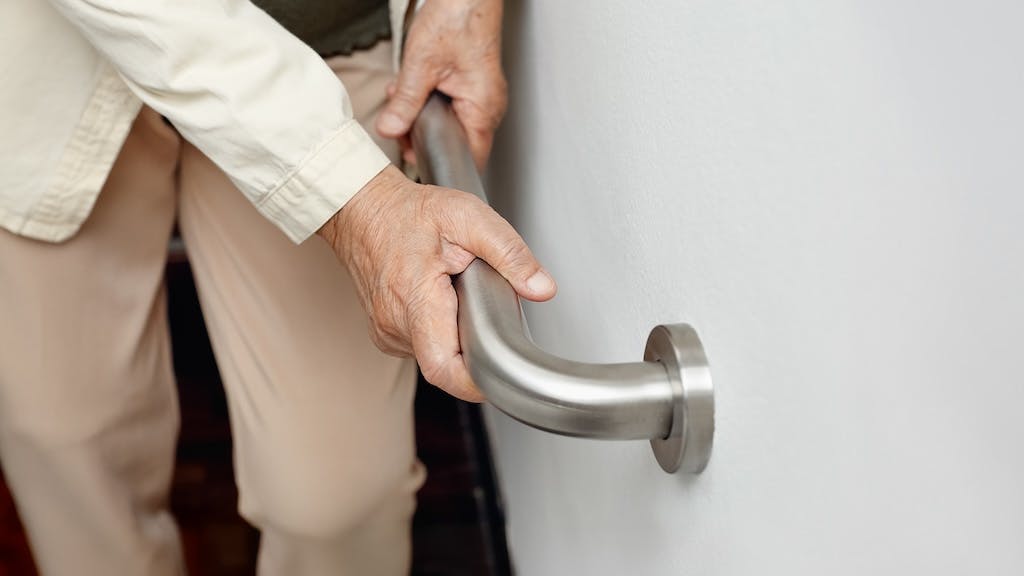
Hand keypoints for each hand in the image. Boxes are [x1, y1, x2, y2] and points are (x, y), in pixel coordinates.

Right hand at [318, 166, 555, 401]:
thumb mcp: (470, 218)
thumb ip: (510, 254)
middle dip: (475, 345)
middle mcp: (395, 324)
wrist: (363, 209)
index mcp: (415, 298)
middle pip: (448, 365)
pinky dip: (441, 330)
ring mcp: (387, 332)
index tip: (502, 371)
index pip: (445, 369)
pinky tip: (441, 300)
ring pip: (436, 356)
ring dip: (457, 335)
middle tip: (481, 305)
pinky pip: (423, 347)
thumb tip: (542, 288)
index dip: (477, 382)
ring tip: (457, 295)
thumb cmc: (409, 212)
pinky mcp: (386, 334)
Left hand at [376, 0, 506, 168]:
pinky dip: (430, 102)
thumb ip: (405, 102)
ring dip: (423, 116)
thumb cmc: (459, 18)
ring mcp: (482, 97)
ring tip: (402, 99)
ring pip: (451, 123)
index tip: (415, 159)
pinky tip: (415, 89)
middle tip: (399, 127)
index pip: (469, 159)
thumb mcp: (421, 64)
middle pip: (456, 142)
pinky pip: (452, 106)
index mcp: (483, 108)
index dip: (440, 163)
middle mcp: (488, 106)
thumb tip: (390, 129)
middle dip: (423, 136)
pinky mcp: (473, 86)